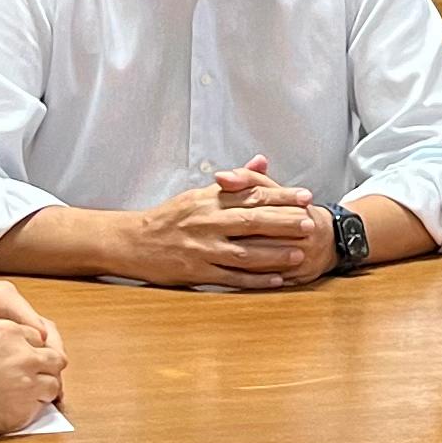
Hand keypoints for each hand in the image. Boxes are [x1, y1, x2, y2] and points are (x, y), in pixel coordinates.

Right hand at [0, 310, 65, 442]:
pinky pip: (39, 409)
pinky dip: (29, 410)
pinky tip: (11, 409)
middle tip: (37, 380)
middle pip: (55, 359)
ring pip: (53, 385)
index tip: (30, 361)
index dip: (34, 352)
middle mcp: (22, 355)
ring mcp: (25, 383)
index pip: (39, 338)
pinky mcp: (21, 410)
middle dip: (48, 369)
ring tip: (23, 396)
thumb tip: (16, 354)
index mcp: (7, 331)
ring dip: (42, 391)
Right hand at [126, 163, 333, 289]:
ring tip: (299, 255)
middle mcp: (207, 222)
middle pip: (251, 221)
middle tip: (309, 224)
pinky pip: (230, 277)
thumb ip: (235, 181)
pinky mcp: (196, 272)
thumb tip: (262, 161)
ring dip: (273, 255)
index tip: (305, 197)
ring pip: (244, 252)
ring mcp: (202, 249)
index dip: (281, 196)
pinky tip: (275, 281)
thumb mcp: (199, 194)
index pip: (251, 195)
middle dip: (283, 223)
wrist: (132, 241)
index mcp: (209, 200)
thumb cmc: (170, 218)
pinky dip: (254, 280)